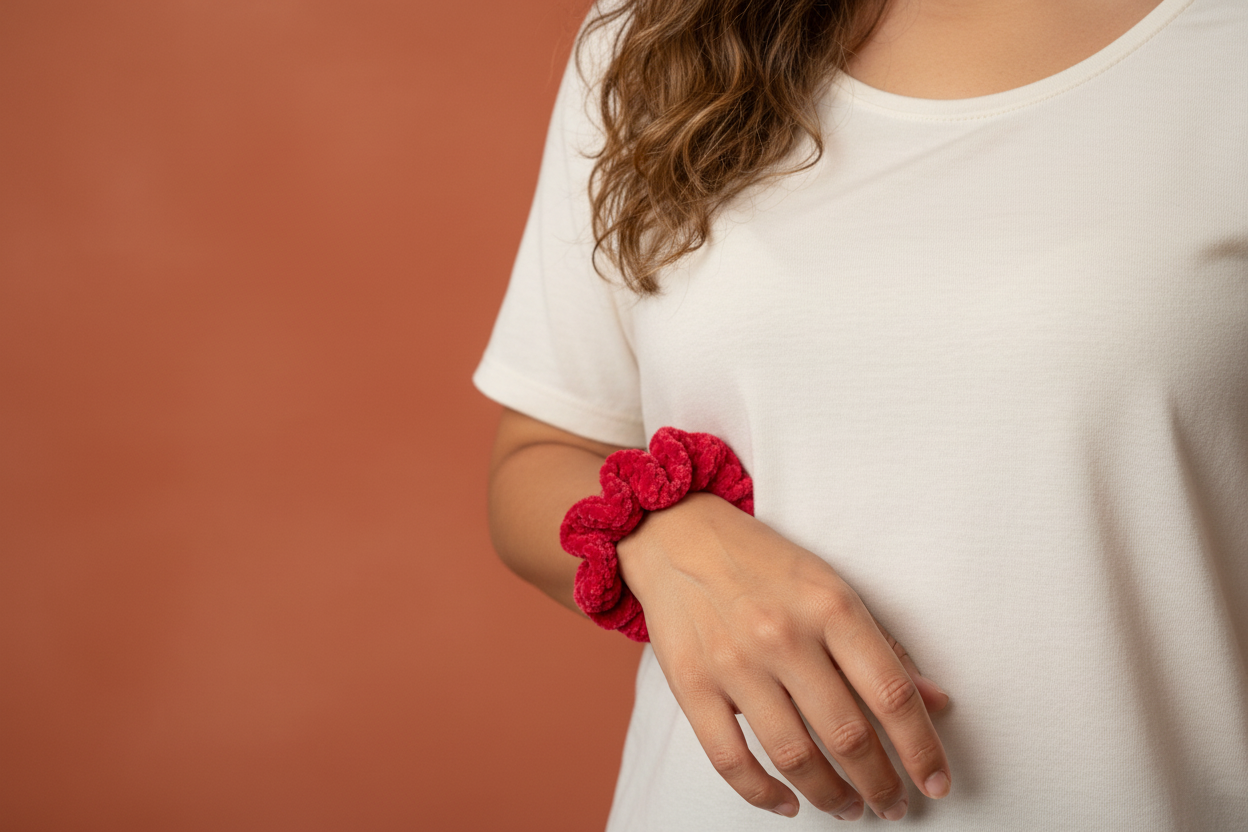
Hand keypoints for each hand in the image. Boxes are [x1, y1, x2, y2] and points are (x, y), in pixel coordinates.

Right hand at [617, 492, 951, 820]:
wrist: (679, 536)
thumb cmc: (763, 563)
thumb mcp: (831, 587)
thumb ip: (883, 646)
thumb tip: (935, 701)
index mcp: (830, 606)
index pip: (891, 693)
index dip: (922, 749)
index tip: (936, 782)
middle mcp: (784, 635)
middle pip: (848, 735)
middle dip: (881, 785)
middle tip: (892, 805)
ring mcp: (735, 663)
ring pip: (794, 756)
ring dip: (830, 796)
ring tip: (848, 807)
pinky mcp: (692, 684)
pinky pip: (730, 759)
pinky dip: (764, 794)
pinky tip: (788, 803)